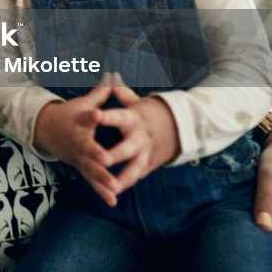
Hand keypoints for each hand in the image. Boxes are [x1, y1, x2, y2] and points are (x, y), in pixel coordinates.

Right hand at [34, 74, 118, 205]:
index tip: (97, 114)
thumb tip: (112, 77)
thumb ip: (99, 94)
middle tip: (107, 159)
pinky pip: (92, 181)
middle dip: (96, 154)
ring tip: (115, 187)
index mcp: (79, 121)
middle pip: (88, 148)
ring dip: (103, 178)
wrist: (46, 130)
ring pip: (91, 168)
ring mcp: (78, 156)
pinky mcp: (80, 167)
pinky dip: (102, 191)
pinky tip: (113, 200)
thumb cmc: (69, 115)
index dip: (92, 115)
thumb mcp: (82, 103)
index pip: (86, 117)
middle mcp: (78, 140)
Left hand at [93, 77, 179, 197]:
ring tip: (111, 187)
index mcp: (134, 119)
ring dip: (123, 178)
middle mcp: (141, 137)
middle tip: (101, 159)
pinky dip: (126, 185)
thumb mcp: (136, 102)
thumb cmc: (147, 113)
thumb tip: (111, 76)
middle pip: (129, 147)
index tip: (93, 115)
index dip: (106, 116)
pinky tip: (113, 195)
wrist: (178, 128)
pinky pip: (136, 176)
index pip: (119, 116)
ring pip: (135, 167)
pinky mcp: (147, 165)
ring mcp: (146, 153)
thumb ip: (121, 92)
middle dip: (116, 154)